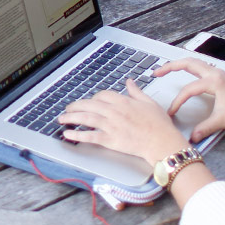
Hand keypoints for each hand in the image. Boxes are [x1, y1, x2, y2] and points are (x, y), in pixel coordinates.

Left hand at [59, 80, 191, 164]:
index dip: (94, 99)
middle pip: (89, 105)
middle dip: (76, 106)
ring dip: (71, 117)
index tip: (90, 102)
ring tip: (62, 118)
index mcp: (123, 101)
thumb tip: (130, 82)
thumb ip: (136, 92)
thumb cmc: (159, 125)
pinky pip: (90, 136)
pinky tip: (68, 134)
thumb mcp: (149, 102)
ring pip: (86, 118)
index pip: (102, 95)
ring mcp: (111, 125)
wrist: (162, 142)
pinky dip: (77, 135)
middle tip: (68, 108)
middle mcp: (115, 112)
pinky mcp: (111, 140)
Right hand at [159, 58, 224, 141]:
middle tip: (156, 72)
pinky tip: (183, 72)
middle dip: (170, 66)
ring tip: (165, 69)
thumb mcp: (222, 121)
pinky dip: (188, 67)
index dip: (178, 102)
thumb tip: (191, 137)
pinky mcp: (219, 76)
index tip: (171, 113)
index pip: (189, 89)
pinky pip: (199, 66)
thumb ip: (205, 128)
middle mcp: (215, 73)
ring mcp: (217, 73)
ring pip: (193, 62)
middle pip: (188, 63)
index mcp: (214, 81)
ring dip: (178, 64)